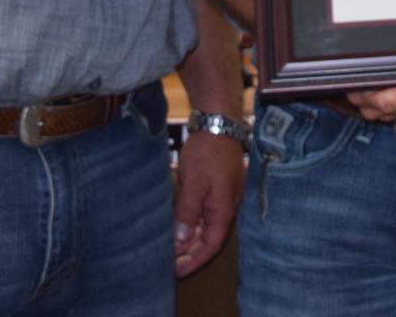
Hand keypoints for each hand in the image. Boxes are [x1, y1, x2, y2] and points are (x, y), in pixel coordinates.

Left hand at [172, 131, 244, 277]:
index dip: (194, 261)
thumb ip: (188, 213)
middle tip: (169, 264)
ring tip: (172, 249)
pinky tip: (180, 225)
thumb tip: (181, 242)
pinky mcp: (218, 187)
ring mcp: (224, 196)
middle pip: (210, 239)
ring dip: (191, 239)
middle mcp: (227, 206)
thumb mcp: (194, 184)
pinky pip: (206, 214)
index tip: (176, 272)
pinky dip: (193, 224)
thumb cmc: (207, 152)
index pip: (211, 246)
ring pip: (207, 226)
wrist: (218, 122)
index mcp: (223, 210)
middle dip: (191, 254)